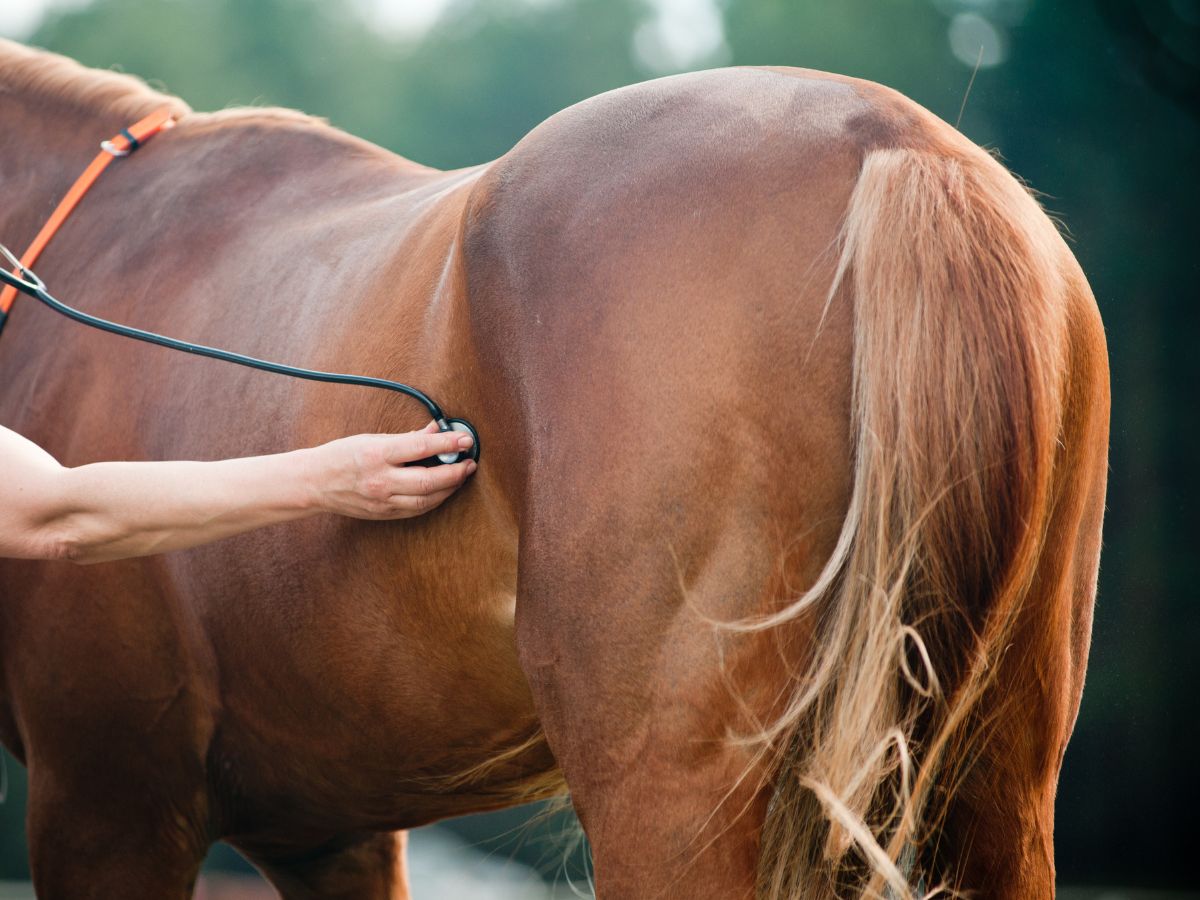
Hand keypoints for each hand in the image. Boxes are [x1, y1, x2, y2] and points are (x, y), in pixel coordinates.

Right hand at [309, 423, 476, 519]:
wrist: (314, 483)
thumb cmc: (342, 455)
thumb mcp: (372, 438)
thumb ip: (407, 437)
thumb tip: (436, 430)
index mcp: (376, 454)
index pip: (420, 448)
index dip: (448, 444)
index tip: (466, 439)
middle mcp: (380, 480)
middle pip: (428, 481)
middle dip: (455, 472)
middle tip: (470, 462)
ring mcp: (382, 501)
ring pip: (426, 501)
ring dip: (449, 488)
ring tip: (461, 475)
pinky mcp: (383, 514)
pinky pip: (416, 510)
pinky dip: (434, 500)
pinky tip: (443, 490)